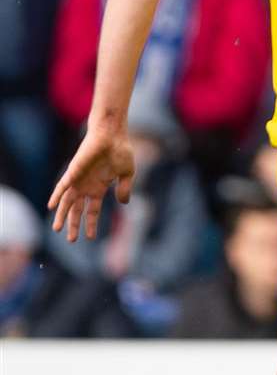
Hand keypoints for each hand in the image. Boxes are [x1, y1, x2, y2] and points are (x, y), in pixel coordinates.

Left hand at [48, 127, 135, 241]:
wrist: (112, 135)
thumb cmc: (120, 151)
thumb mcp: (127, 174)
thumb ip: (125, 189)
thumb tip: (124, 203)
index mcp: (99, 188)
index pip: (93, 210)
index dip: (92, 223)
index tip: (91, 238)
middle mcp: (86, 186)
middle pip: (77, 209)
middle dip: (74, 224)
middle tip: (71, 240)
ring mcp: (78, 179)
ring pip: (66, 202)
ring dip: (62, 216)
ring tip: (57, 229)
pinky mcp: (74, 171)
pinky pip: (62, 186)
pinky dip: (56, 196)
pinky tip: (50, 206)